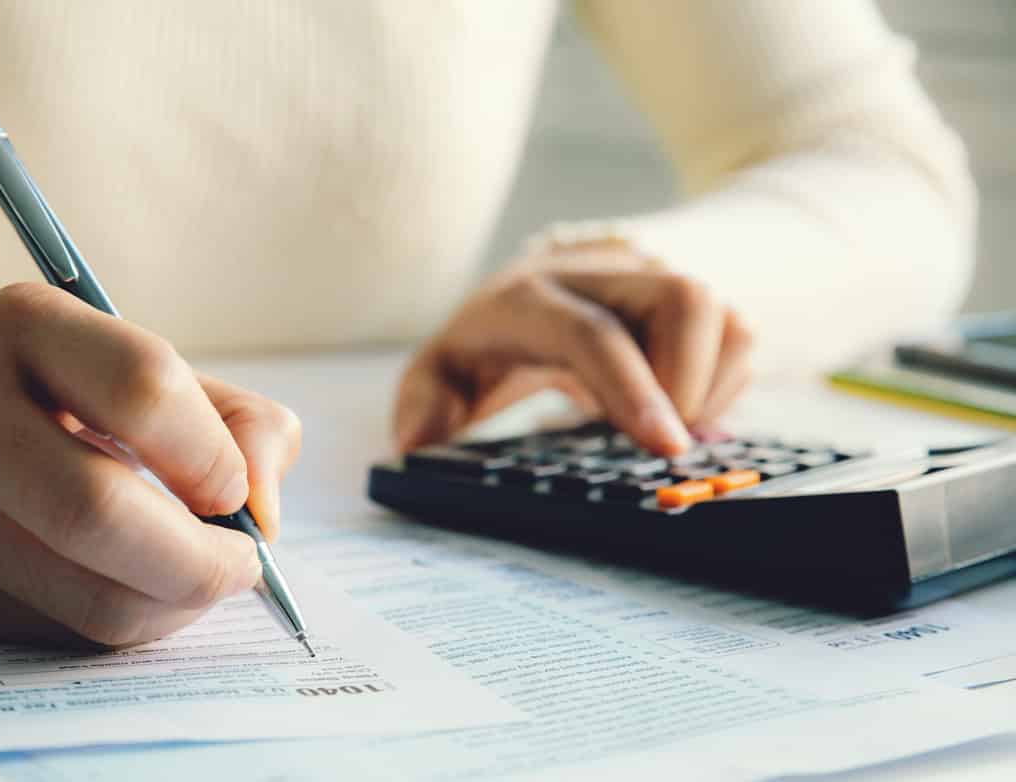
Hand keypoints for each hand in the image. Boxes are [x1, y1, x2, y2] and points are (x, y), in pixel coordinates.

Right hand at [0, 283, 301, 647]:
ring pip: (83, 595)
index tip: (237, 490)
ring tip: (197, 580)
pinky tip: (135, 592)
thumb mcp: (119, 359)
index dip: (214, 456)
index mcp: (18, 324)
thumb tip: (265, 510)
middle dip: (200, 560)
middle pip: (99, 512)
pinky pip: (56, 631)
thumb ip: (225, 416)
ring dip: (172, 606)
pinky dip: (122, 623)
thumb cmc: (24, 388)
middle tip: (240, 563)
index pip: (142, 390)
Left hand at [395, 241, 751, 454]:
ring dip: (709, 386)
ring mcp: (653, 279)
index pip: (592, 332)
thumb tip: (416, 444)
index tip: (665, 448)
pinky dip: (723, 385)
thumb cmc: (487, 344)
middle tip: (660, 442)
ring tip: (662, 425)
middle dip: (688, 381)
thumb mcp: (440, 373)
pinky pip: (741, 336)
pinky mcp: (691, 298)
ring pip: (725, 316)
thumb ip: (424, 404)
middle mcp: (599, 274)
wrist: (534, 291)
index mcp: (529, 296)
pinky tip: (678, 409)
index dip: (633, 388)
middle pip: (683, 298)